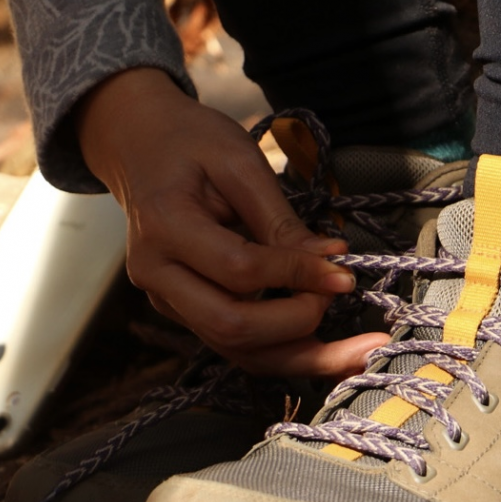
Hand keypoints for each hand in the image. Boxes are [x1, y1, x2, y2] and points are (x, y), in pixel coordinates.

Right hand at [77, 68, 387, 377]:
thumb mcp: (238, 162)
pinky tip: (329, 351)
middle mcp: (158, 275)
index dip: (296, 275)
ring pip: (236, 350)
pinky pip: (236, 345)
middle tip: (343, 296)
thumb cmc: (190, 143)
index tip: (345, 272)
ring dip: (301, 357)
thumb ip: (281, 219)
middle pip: (231, 326)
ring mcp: (167, 300)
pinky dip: (284, 352)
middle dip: (298, 323)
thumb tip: (332, 260)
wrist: (140, 148)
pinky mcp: (185, 311)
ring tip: (360, 352)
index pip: (238, 269)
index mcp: (164, 227)